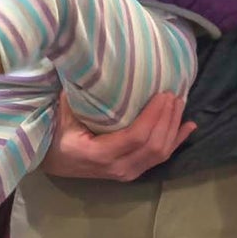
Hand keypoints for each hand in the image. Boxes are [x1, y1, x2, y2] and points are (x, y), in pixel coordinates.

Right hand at [42, 87, 189, 179]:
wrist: (48, 159)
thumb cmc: (53, 131)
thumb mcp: (63, 111)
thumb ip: (82, 93)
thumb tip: (97, 63)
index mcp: (98, 154)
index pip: (136, 136)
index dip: (153, 116)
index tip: (163, 94)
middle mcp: (116, 168)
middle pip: (153, 146)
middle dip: (168, 119)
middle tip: (174, 94)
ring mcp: (125, 173)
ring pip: (160, 154)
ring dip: (173, 128)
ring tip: (180, 104)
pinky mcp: (132, 172)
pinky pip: (158, 159)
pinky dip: (175, 141)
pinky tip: (188, 127)